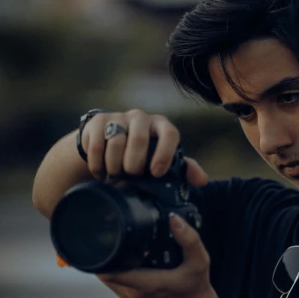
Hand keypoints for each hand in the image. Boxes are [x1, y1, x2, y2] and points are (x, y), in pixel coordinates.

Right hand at [82, 108, 208, 185]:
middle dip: (134, 164)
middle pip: (139, 138)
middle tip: (131, 176)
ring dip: (115, 166)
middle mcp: (141, 117)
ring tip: (115, 177)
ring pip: (116, 142)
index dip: (164, 153)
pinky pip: (96, 144)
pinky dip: (98, 164)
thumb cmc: (143, 156)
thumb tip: (202, 180)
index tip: (156, 173)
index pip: (170, 133)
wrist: (108, 144)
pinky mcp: (98, 121)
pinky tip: (100, 172)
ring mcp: (118, 117)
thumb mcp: (163, 162)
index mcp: (161, 126)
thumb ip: (183, 170)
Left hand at [96, 212, 215, 297]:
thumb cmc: (194, 284)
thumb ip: (189, 239)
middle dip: (104, 249)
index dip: (102, 251)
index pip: (108, 271)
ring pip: (104, 272)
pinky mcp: (126, 294)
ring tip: (118, 240)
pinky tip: (124, 252)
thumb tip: (173, 218)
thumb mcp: (199, 261)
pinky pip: (111, 277)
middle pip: (102, 268)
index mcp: (146, 284)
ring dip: (107, 257)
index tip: (107, 234)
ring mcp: (127, 294)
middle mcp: (132, 291)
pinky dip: (113, 264)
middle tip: (113, 230)